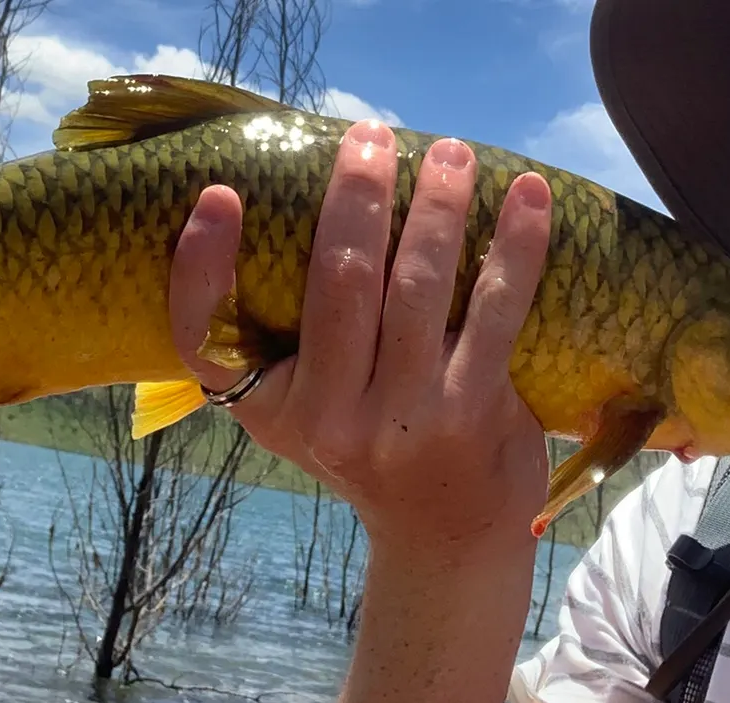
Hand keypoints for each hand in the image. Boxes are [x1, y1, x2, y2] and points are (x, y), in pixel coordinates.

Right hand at [167, 119, 553, 566]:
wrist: (445, 537)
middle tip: (370, 137)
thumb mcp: (302, 414)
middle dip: (355, 196)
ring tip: (449, 154)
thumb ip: (284, 344)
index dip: (202, 264)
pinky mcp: (471, 412)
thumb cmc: (369, 452)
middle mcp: (328, 418)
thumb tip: (291, 214)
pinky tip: (527, 197)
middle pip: (334, 283)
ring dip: (436, 206)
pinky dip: (513, 246)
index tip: (219, 195)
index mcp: (272, 409)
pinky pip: (493, 310)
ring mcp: (403, 418)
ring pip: (415, 286)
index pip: (209, 336)